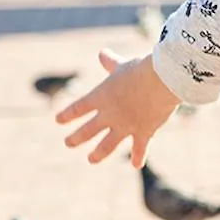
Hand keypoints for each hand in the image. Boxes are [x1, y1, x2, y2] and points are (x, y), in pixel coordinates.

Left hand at [56, 49, 178, 166]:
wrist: (161, 81)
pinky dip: (139, 156)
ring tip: (90, 159)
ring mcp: (125, 126)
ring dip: (98, 153)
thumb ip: (111, 62)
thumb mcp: (122, 64)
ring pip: (107, 144)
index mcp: (101, 97)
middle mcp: (110, 114)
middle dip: (76, 138)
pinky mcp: (144, 131)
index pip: (78, 108)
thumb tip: (101, 53)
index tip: (58, 120)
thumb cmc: (141, 69)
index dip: (67, 115)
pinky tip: (136, 165)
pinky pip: (140, 147)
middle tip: (68, 143)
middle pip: (87, 130)